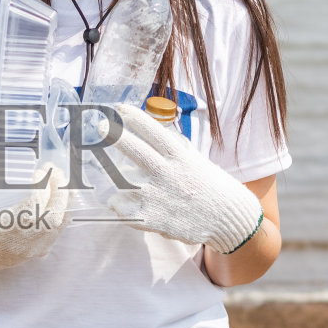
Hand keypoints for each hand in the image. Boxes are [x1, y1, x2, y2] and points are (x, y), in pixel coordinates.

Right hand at [0, 163, 69, 280]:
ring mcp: (33, 248)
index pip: (34, 205)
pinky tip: (64, 202)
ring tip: (65, 183)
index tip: (41, 170)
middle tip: (56, 171)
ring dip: (65, 201)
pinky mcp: (37, 252)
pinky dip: (64, 215)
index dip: (42, 185)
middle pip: (54, 213)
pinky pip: (58, 232)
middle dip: (59, 190)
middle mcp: (24, 241)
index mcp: (6, 230)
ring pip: (60, 224)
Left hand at [107, 103, 265, 252]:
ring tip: (99, 169)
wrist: (228, 218)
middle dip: (114, 135)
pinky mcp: (154, 219)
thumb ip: (173, 149)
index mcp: (180, 156)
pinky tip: (114, 200)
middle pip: (134, 150)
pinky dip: (116, 204)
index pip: (153, 131)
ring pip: (122, 181)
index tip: (119, 108)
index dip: (133, 117)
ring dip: (109, 173)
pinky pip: (124, 210)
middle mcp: (168, 173)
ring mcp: (159, 197)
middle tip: (99, 126)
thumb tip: (150, 133)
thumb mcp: (195, 160)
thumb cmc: (210, 186)